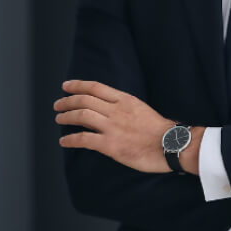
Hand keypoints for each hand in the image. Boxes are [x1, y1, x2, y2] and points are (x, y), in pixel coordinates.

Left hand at [55, 80, 175, 173]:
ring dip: (66, 117)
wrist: (172, 145)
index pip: (95, 87)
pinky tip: (64, 142)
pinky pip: (84, 139)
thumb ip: (125, 107)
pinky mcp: (110, 145)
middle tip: (58, 105)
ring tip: (59, 119)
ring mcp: (112, 127)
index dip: (77, 85)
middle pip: (84, 100)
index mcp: (124, 100)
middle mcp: (116, 110)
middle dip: (67, 101)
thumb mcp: (142, 109)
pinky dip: (71, 140)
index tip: (66, 86)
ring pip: (81, 115)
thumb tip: (111, 108)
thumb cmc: (161, 130)